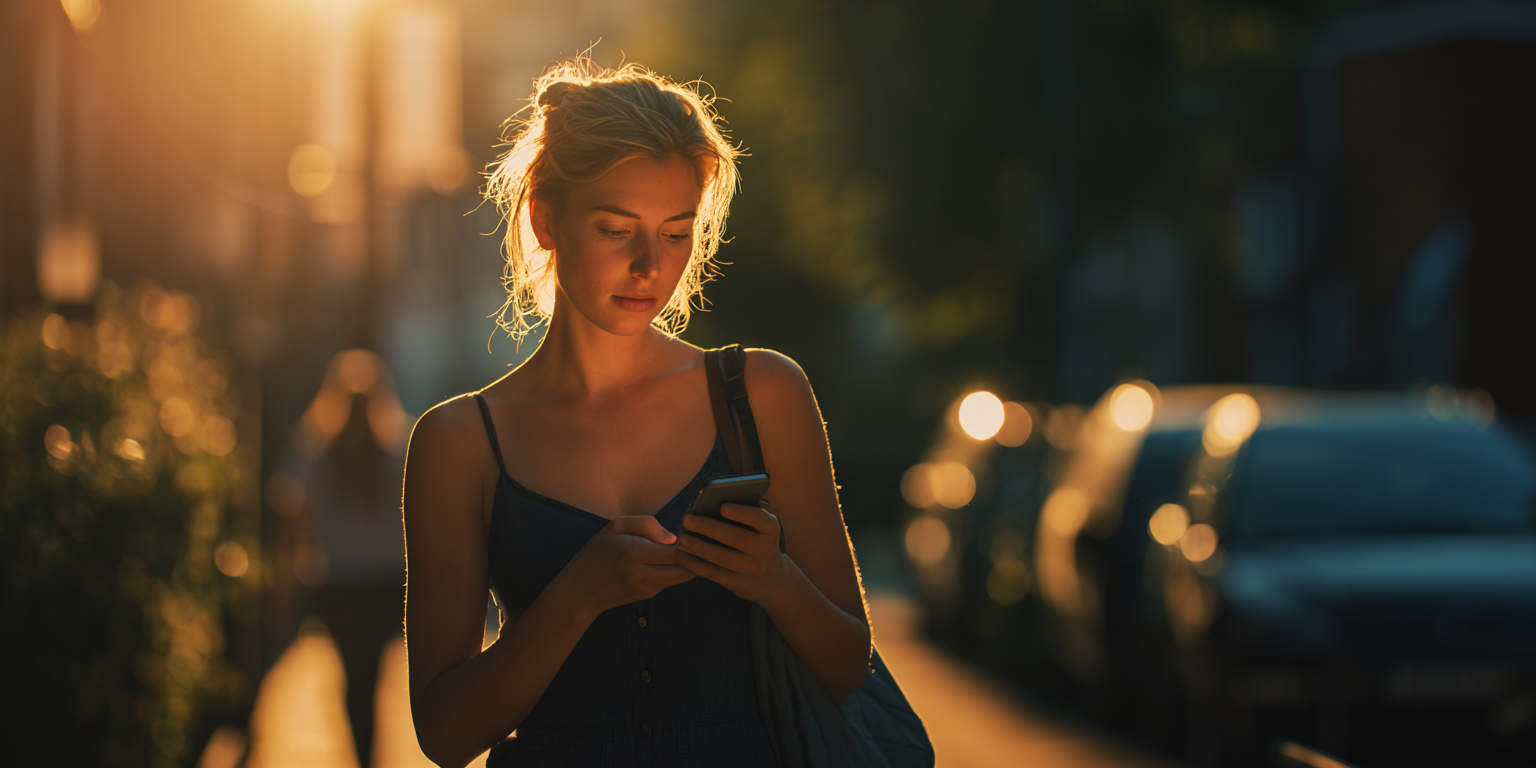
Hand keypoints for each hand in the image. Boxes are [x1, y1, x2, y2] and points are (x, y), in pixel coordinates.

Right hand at [557, 516, 695, 618]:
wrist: (580, 591)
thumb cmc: (596, 553)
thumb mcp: (614, 528)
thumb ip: (645, 524)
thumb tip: (672, 538)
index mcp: (632, 552)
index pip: (676, 551)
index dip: (691, 543)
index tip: (696, 532)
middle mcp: (640, 574)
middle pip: (685, 568)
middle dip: (696, 555)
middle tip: (699, 542)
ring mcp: (645, 588)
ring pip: (681, 577)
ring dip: (688, 564)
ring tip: (689, 549)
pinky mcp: (647, 596)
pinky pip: (669, 582)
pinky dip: (674, 571)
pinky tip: (670, 561)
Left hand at [677, 502, 787, 604]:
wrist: (772, 578)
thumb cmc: (757, 541)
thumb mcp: (761, 527)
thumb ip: (746, 511)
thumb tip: (714, 499)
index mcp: (771, 529)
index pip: (760, 518)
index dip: (742, 513)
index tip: (722, 507)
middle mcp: (766, 549)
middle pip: (735, 537)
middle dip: (709, 528)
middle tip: (687, 520)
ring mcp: (754, 569)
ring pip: (722, 558)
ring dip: (698, 548)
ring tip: (681, 539)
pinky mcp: (740, 584)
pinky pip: (714, 574)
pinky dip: (695, 564)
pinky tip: (682, 556)